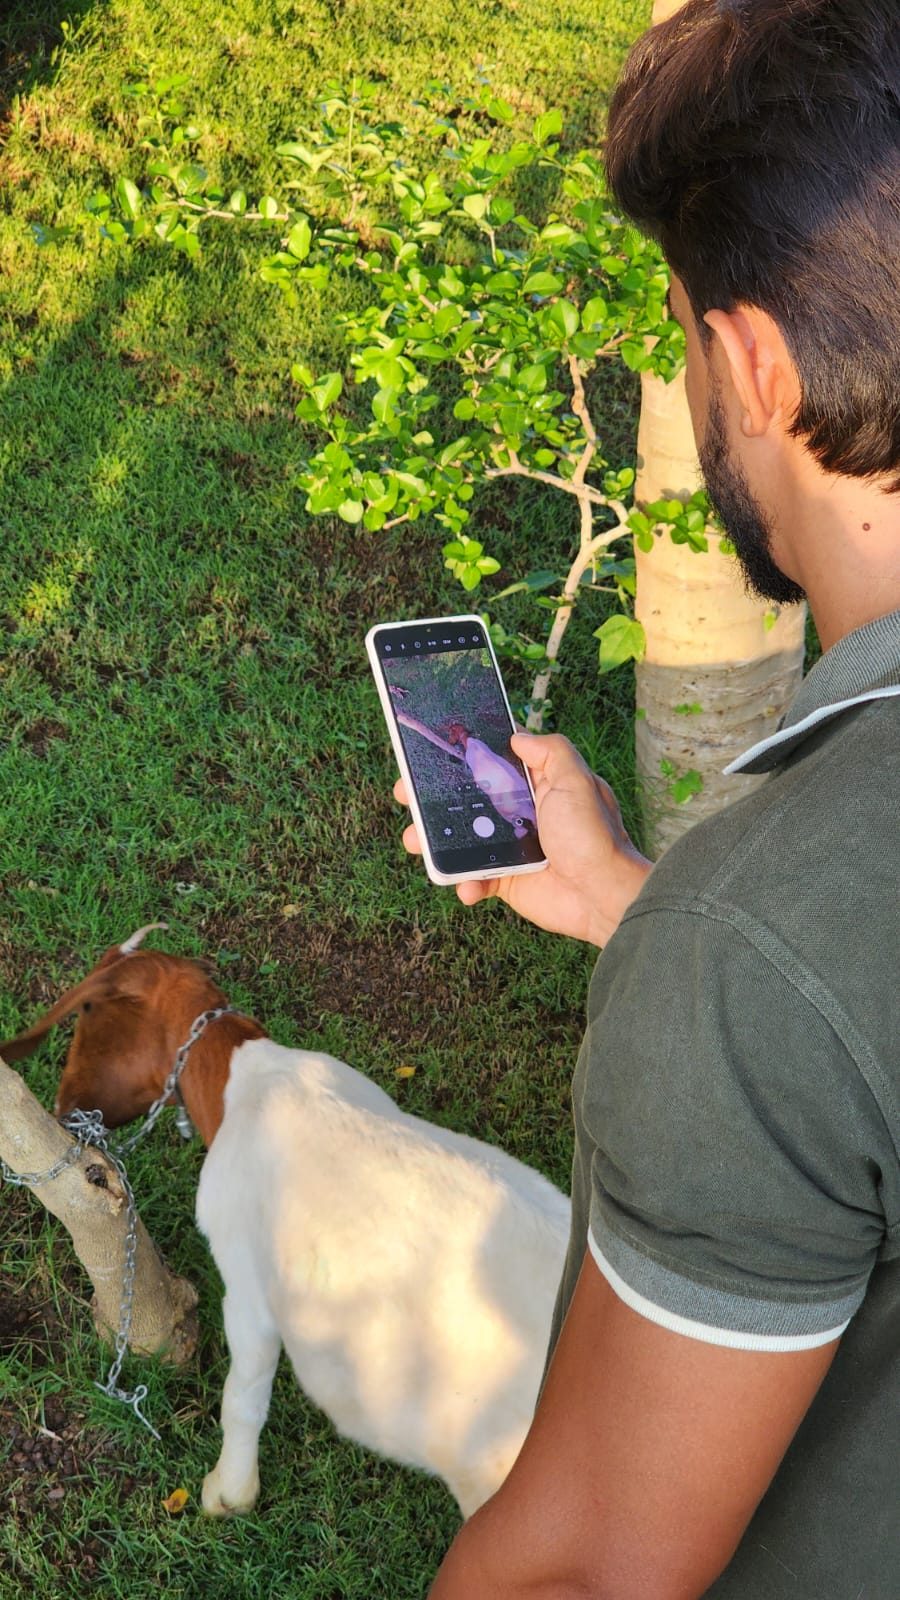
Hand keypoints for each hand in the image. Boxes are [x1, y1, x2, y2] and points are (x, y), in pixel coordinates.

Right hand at [393, 732, 651, 946]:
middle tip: (406, 795)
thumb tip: (519, 737)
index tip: (430, 754)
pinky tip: (467, 887)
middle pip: (467, 801)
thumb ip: (550, 751)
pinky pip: (474, 878)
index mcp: (536, 785)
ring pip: (461, 840)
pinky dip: (464, 882)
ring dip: (433, 841)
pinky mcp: (507, 881)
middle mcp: (519, 814)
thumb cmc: (594, 836)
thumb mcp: (576, 780)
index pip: (491, 765)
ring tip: (415, 843)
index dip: (461, 759)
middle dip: (432, 799)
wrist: (604, 896)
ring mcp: (510, 848)